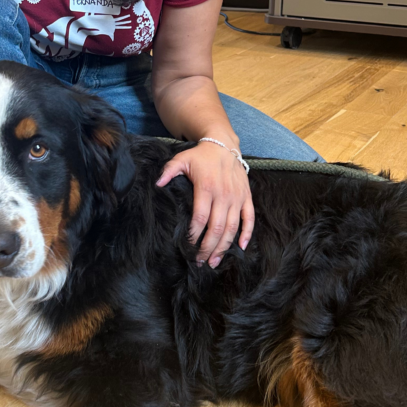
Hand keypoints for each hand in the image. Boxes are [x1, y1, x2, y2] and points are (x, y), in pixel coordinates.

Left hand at [156, 141, 253, 267]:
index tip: (187, 246)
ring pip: (232, 227)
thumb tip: (157, 184)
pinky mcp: (246, 197)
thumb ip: (168, 171)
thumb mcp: (181, 159)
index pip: (200, 217)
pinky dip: (247, 234)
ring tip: (215, 262)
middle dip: (208, 247)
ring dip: (224, 247)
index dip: (194, 234)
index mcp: (206, 187)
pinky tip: (241, 247)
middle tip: (200, 262)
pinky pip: (249, 218)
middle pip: (217, 228)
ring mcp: (237, 197)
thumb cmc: (201, 155)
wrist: (224, 144)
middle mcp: (224, 195)